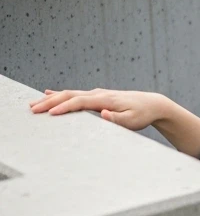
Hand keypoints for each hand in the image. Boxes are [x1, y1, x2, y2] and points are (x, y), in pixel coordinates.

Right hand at [28, 88, 169, 130]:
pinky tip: (48, 94)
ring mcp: (97, 94)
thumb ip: (117, 119)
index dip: (64, 108)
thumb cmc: (142, 115)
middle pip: (69, 95)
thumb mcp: (133, 121)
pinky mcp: (97, 96)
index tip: (49, 115)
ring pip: (69, 94)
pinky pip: (74, 94)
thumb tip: (103, 114)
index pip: (80, 102)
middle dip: (49, 102)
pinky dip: (60, 94)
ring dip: (51, 98)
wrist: (152, 104)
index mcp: (105, 100)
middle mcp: (98, 94)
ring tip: (34, 104)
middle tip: (32, 109)